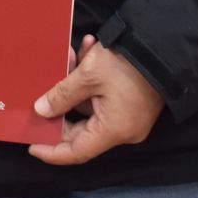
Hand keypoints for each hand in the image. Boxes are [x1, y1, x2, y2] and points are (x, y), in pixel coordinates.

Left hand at [28, 36, 165, 165]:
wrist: (164, 45)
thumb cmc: (128, 63)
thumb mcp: (89, 75)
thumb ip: (62, 96)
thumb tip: (41, 110)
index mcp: (113, 131)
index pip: (77, 152)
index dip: (52, 151)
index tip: (32, 144)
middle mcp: (123, 130)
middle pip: (82, 128)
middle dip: (61, 105)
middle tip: (43, 90)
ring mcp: (129, 118)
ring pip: (91, 107)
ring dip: (76, 84)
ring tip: (70, 56)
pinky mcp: (132, 104)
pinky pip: (104, 99)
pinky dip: (92, 80)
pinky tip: (87, 50)